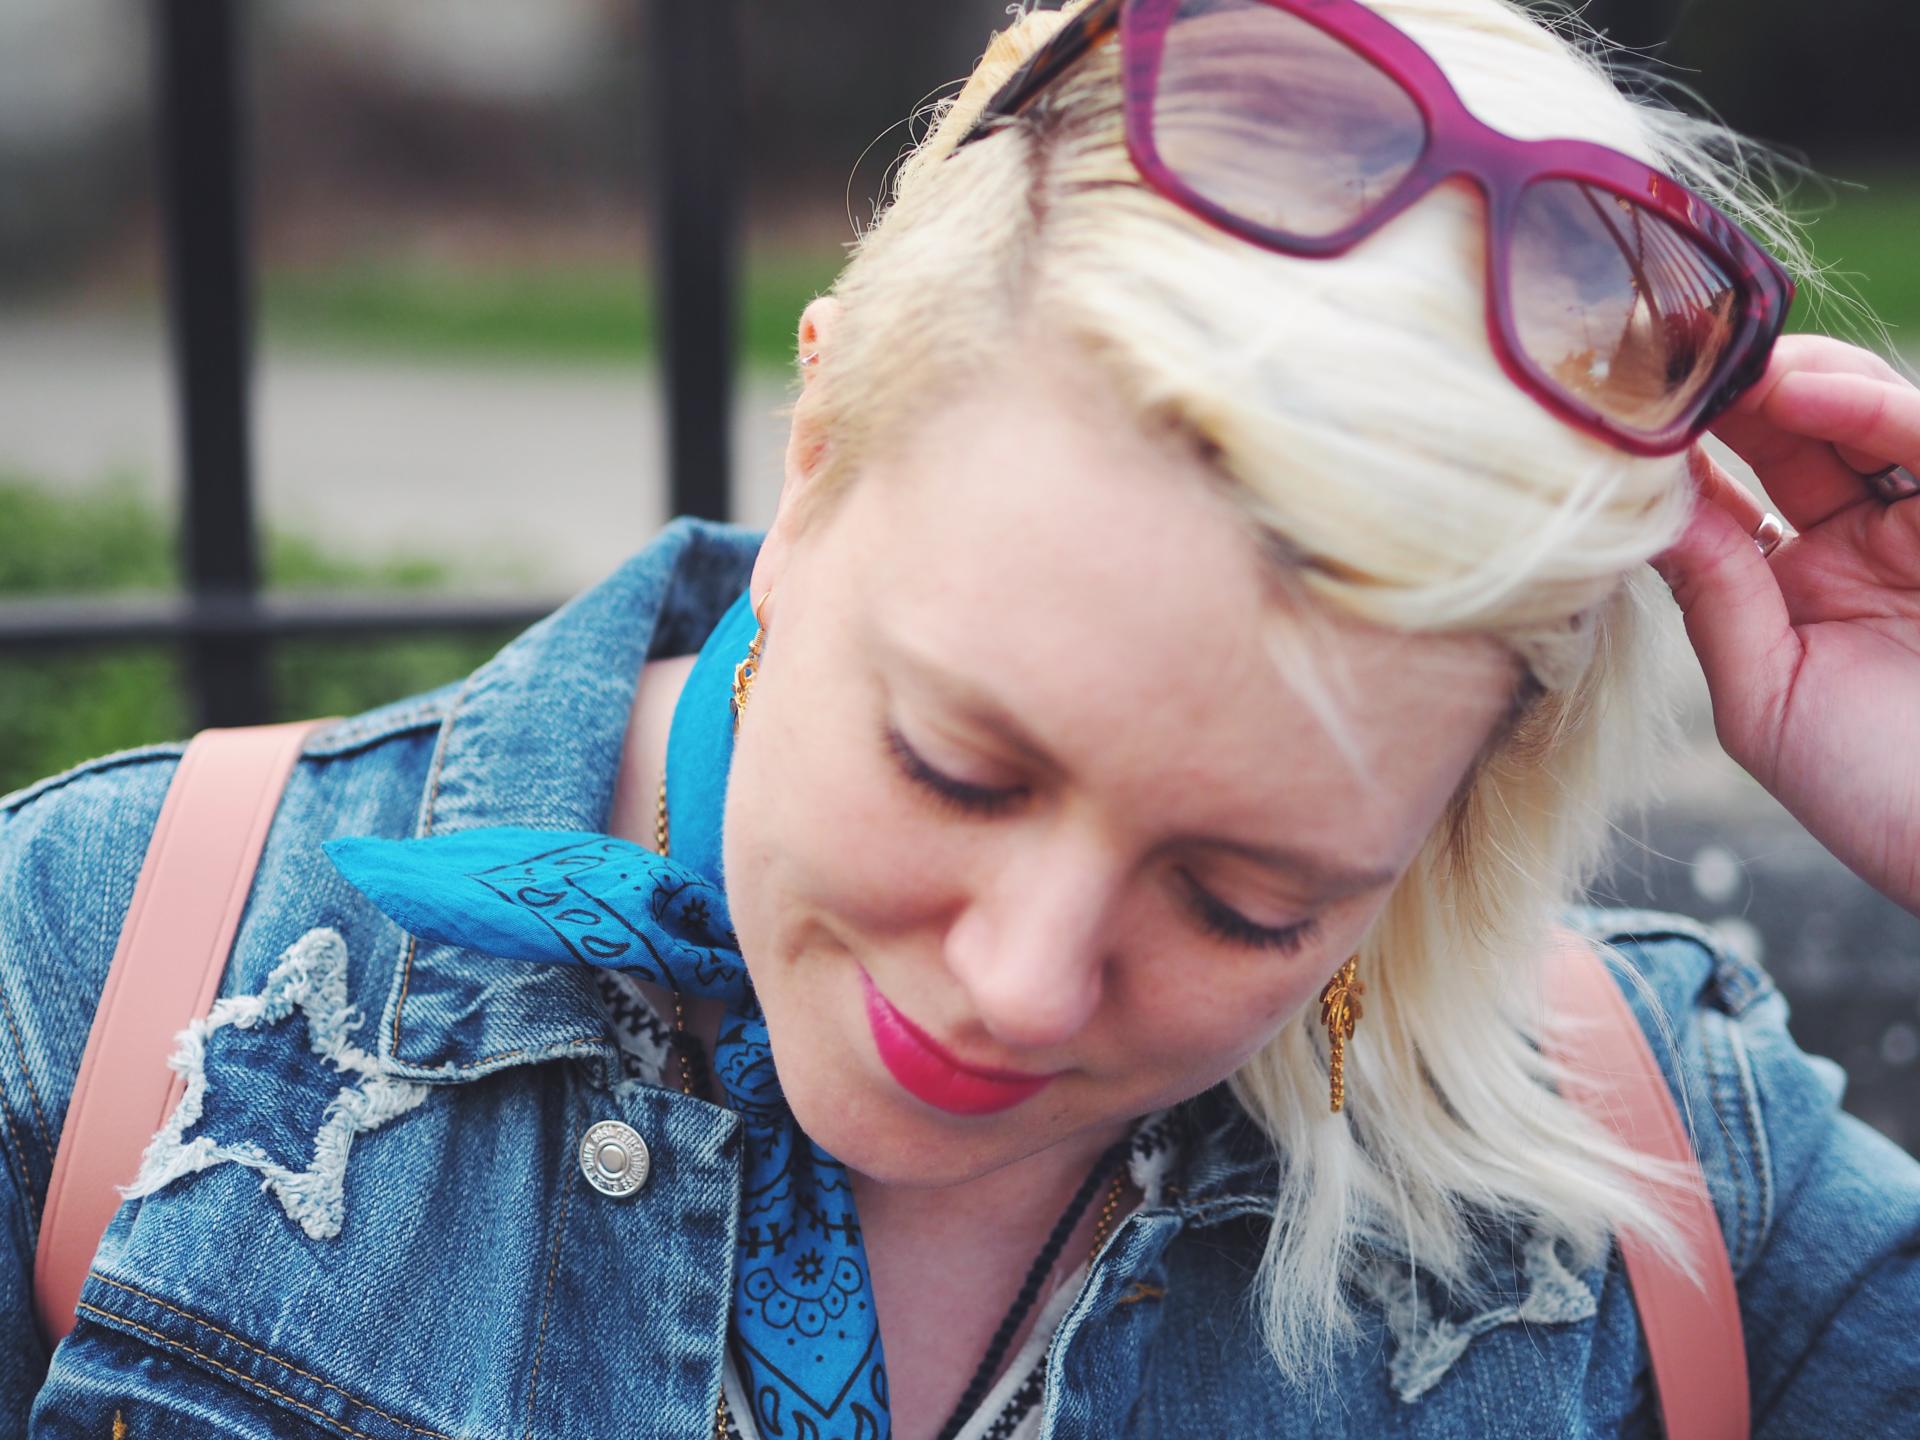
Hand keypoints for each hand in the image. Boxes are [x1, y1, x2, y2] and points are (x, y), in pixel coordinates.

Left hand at [1653, 334, 1919, 914]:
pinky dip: (1870, 406)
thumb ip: (1714, 596)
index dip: (1680, 443)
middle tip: (1667, 350)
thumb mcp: (1765, 696)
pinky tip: (1802, 390)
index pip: (1730, 490)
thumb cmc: (1877, 795)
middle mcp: (1863, 541)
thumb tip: (1643, 510)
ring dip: (1795, 378)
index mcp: (1798, 584)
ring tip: (1730, 363)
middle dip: (1731, 386)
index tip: (1614, 402)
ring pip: (1861, 413)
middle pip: (1792, 430)